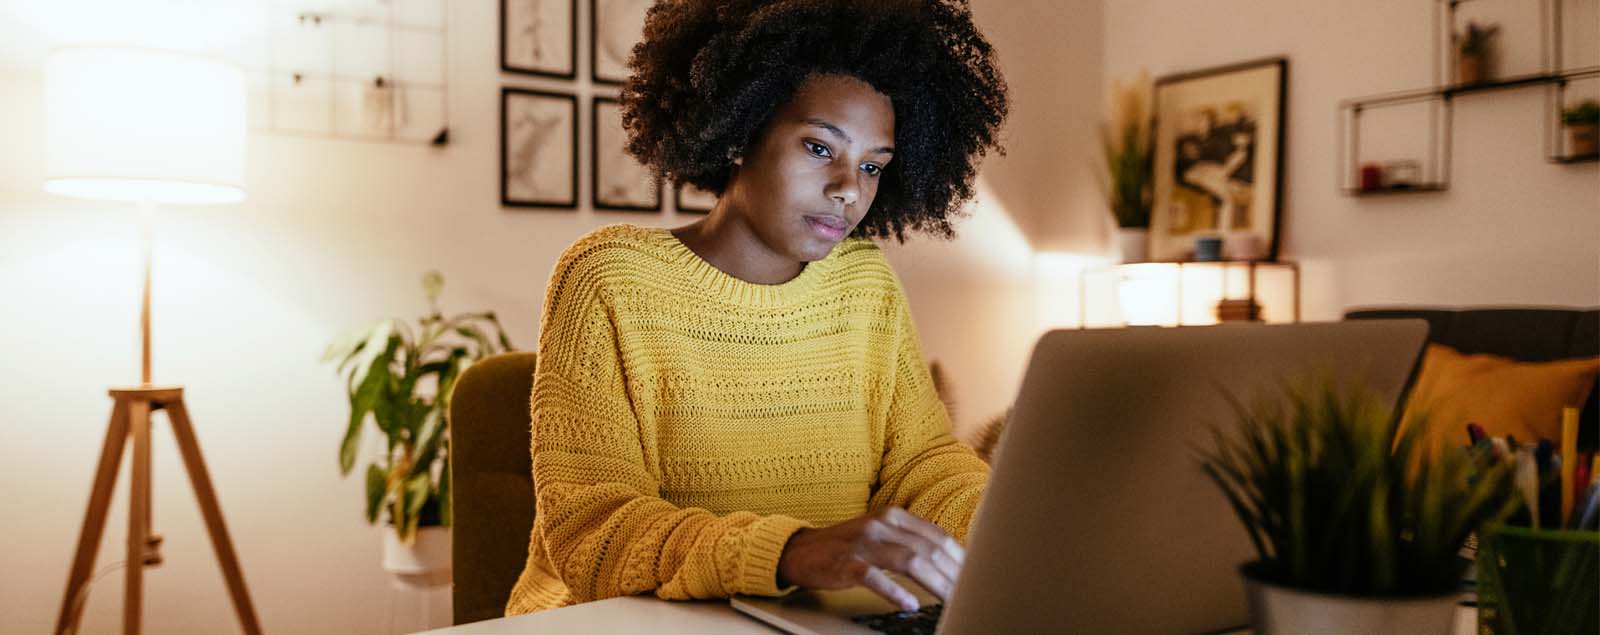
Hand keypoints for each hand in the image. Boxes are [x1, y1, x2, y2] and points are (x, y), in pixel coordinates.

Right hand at [776, 507, 963, 610]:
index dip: (961, 558)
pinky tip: (909, 605)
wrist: (800, 551)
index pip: (937, 536)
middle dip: (953, 574)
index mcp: (893, 516)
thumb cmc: (846, 547)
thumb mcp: (881, 536)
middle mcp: (880, 525)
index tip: (977, 576)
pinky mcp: (845, 563)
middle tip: (970, 593)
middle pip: (928, 549)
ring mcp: (863, 543)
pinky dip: (894, 592)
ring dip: (934, 583)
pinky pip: (874, 577)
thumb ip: (910, 543)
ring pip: (909, 561)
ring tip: (951, 600)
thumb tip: (950, 563)